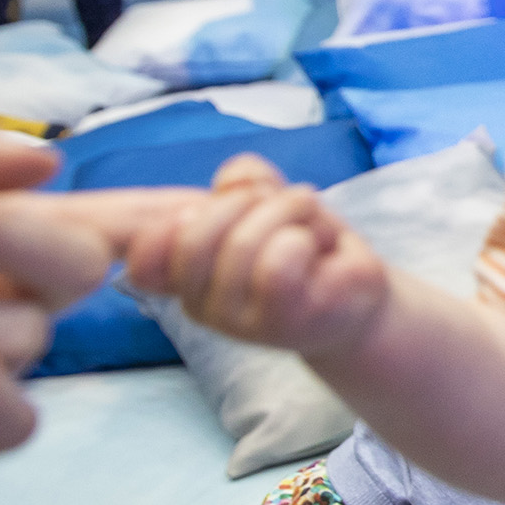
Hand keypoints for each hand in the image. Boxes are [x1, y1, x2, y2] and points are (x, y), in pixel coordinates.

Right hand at [121, 154, 390, 358]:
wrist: (359, 297)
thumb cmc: (306, 246)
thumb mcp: (269, 202)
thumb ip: (243, 182)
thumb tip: (235, 181)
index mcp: (184, 279)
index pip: (146, 253)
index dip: (179, 215)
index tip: (235, 199)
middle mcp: (201, 307)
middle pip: (195, 232)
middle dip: (252, 198)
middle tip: (292, 203)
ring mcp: (241, 323)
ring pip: (243, 241)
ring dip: (292, 211)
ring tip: (315, 226)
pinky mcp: (286, 323)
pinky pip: (283, 257)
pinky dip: (312, 233)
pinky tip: (328, 251)